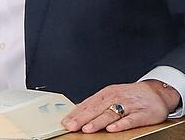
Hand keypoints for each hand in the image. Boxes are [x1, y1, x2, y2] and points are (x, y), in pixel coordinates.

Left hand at [62, 80, 179, 132]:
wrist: (156, 92)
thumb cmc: (130, 95)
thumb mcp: (111, 95)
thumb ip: (96, 104)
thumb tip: (78, 112)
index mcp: (106, 94)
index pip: (87, 104)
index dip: (76, 114)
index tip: (65, 122)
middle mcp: (116, 98)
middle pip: (96, 109)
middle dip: (82, 119)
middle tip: (71, 126)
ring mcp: (129, 106)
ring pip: (110, 114)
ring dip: (98, 122)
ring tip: (87, 129)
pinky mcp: (142, 114)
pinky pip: (130, 120)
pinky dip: (120, 124)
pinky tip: (112, 129)